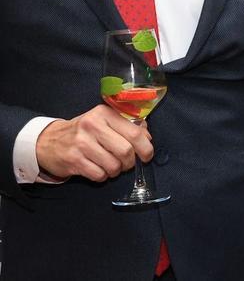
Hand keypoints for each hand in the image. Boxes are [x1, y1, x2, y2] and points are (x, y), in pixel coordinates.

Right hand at [34, 104, 152, 181]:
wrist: (48, 141)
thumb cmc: (84, 131)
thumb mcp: (104, 121)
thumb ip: (128, 126)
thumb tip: (147, 137)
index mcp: (104, 114)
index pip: (134, 133)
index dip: (146, 147)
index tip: (147, 155)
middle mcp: (92, 126)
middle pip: (126, 151)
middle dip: (131, 162)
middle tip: (128, 163)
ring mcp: (81, 143)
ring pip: (113, 165)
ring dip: (117, 170)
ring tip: (112, 166)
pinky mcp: (73, 160)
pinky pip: (99, 175)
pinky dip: (103, 176)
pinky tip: (99, 170)